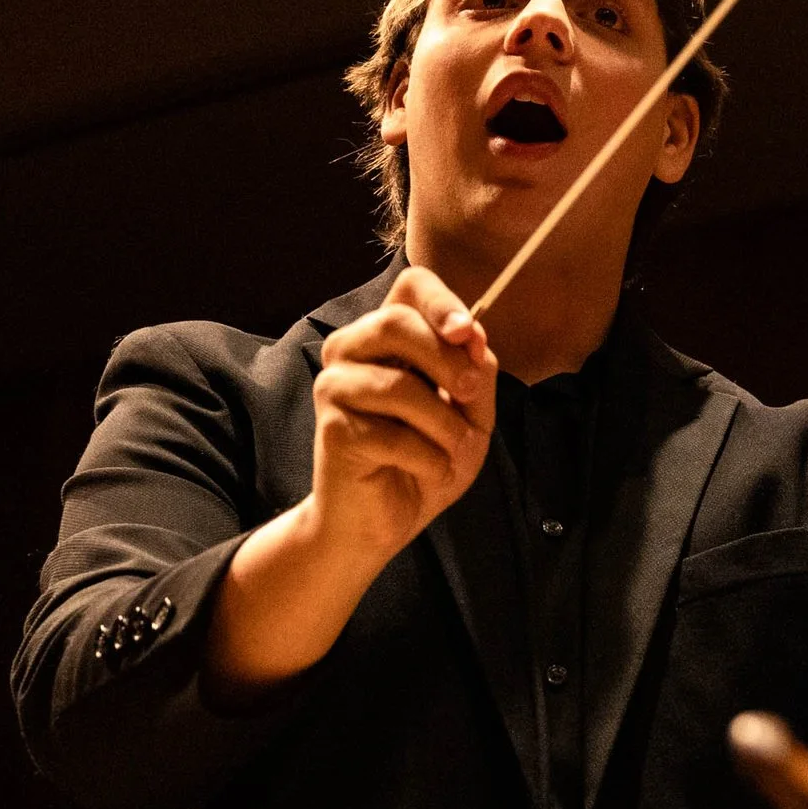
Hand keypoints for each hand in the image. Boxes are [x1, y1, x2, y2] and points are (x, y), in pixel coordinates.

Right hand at [310, 266, 498, 561]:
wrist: (381, 523)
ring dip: (443, 425)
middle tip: (468, 398)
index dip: (442, 302)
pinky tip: (427, 471)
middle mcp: (352, 349)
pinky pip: (393, 435)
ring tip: (452, 451)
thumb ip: (475, 372)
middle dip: (447, 362)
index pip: (412, 285)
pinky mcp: (332, 428)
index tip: (466, 333)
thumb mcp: (470, 414)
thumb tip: (472, 335)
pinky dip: (427, 459)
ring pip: (399, 385)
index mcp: (388, 334)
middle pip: (397, 323)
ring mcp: (335, 386)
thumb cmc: (425, 459)